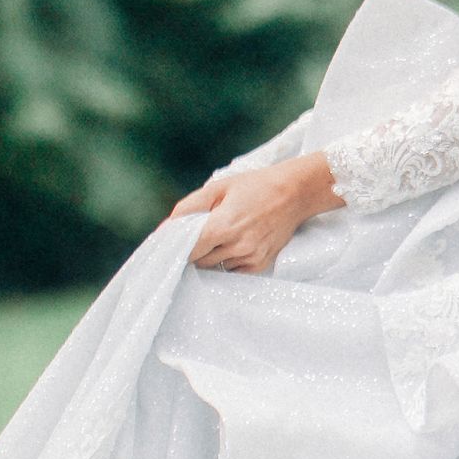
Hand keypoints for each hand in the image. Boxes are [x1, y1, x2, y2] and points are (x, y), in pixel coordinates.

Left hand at [166, 154, 342, 272]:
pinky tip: (234, 244)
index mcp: (221, 226)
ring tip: (220, 236)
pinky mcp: (260, 265)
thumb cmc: (254, 186)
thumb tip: (164, 229)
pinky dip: (227, 261)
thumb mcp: (217, 188)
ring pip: (214, 268)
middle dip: (193, 251)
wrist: (295, 193)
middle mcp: (236, 246)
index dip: (176, 248)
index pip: (186, 250)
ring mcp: (250, 258)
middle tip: (198, 235)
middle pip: (198, 262)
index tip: (172, 244)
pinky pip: (232, 271)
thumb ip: (187, 208)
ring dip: (210, 256)